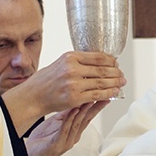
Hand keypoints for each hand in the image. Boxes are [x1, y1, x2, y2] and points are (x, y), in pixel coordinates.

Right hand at [2, 51, 124, 134]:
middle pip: (102, 70)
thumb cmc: (46, 81)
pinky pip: (97, 95)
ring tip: (121, 83)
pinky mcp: (75, 98)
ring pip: (101, 83)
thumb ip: (78, 62)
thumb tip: (99, 62)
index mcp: (70, 57)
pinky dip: (108, 94)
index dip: (110, 61)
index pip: (97, 57)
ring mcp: (74, 84)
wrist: (33, 96)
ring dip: (115, 83)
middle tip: (122, 75)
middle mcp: (72, 69)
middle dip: (115, 73)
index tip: (116, 63)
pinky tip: (114, 92)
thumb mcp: (60, 63)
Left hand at [25, 100, 108, 155]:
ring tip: (89, 100)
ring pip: (77, 124)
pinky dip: (70, 120)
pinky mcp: (58, 145)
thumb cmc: (42, 141)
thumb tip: (76, 101)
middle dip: (96, 107)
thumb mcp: (55, 123)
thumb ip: (66, 114)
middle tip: (103, 97)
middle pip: (86, 120)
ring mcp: (66, 141)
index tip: (104, 96)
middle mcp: (73, 137)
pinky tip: (73, 111)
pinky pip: (65, 130)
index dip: (96, 106)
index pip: (88, 116)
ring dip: (84, 111)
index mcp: (74, 131)